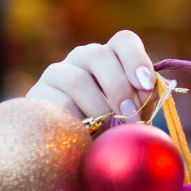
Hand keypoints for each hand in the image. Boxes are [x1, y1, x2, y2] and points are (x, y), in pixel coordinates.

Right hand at [27, 30, 156, 120]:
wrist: (75, 149)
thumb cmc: (112, 127)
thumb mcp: (134, 112)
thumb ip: (144, 98)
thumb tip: (152, 88)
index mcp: (111, 57)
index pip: (124, 40)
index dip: (136, 58)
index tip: (146, 84)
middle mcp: (83, 57)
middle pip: (99, 55)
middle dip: (119, 87)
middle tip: (130, 115)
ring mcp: (58, 72)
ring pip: (77, 80)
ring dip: (98, 107)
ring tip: (108, 129)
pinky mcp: (38, 94)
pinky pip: (58, 104)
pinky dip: (77, 120)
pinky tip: (85, 133)